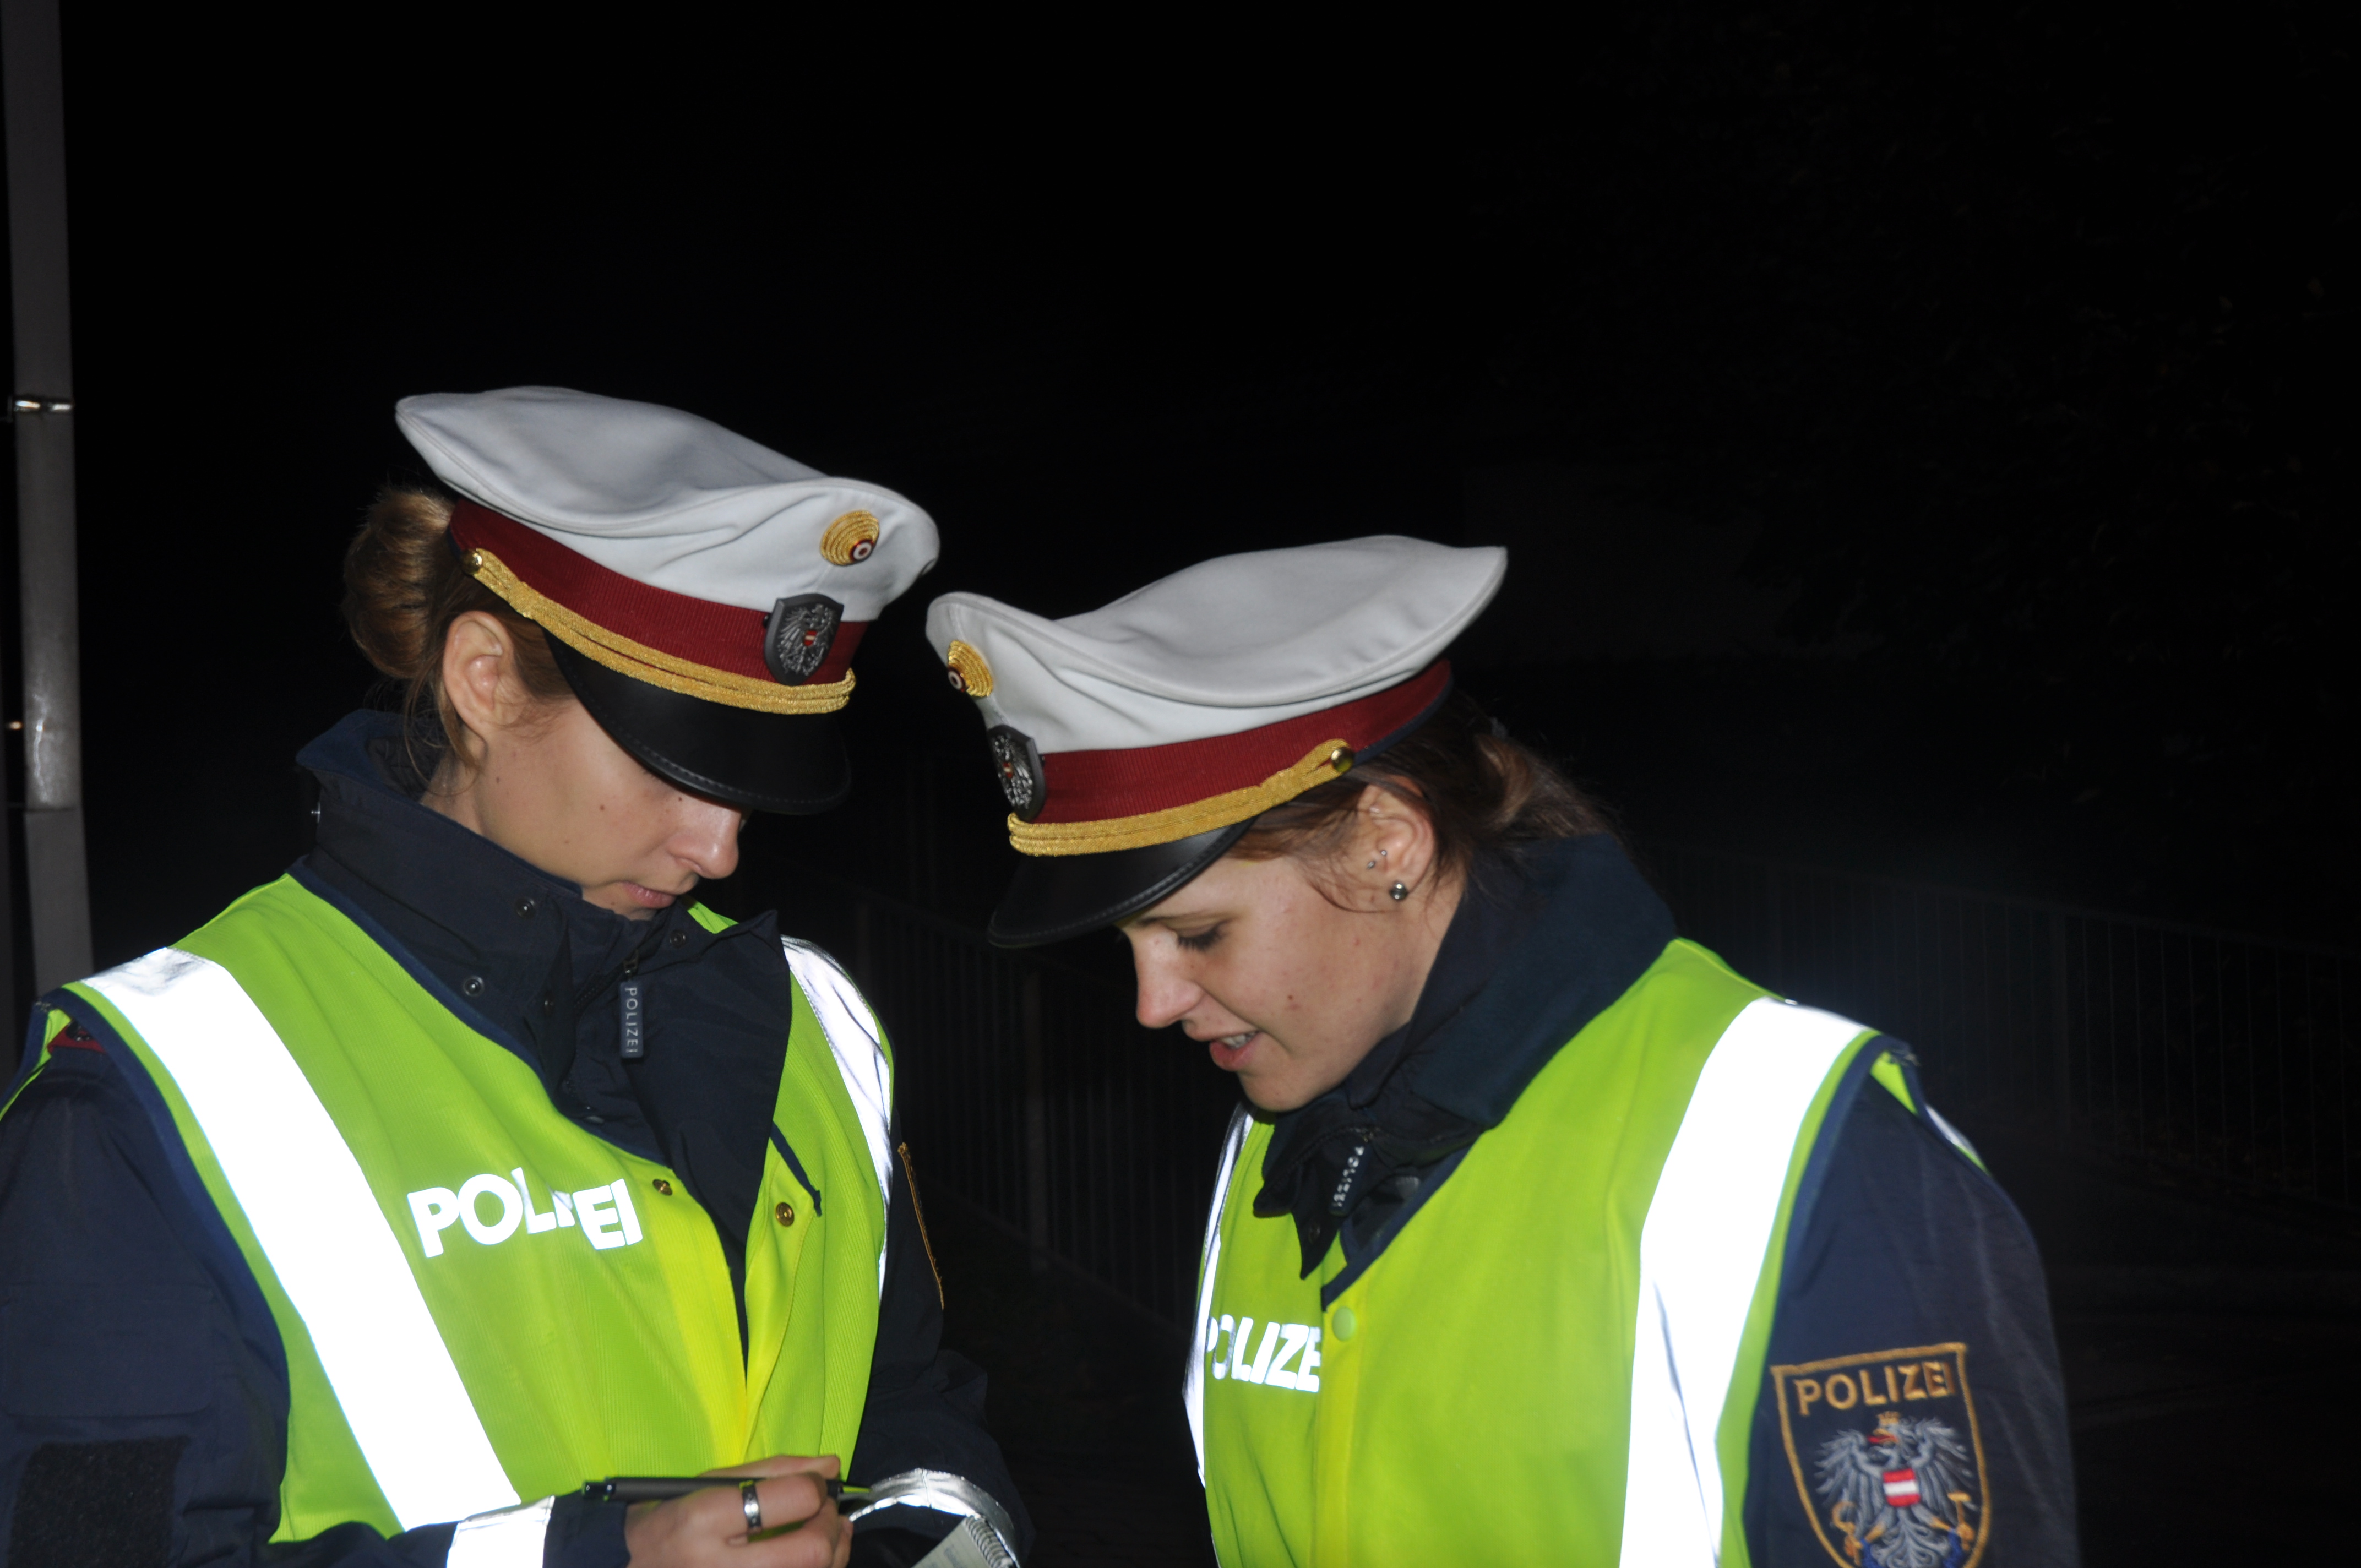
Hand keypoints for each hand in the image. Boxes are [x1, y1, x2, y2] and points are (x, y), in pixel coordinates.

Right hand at [623, 1454, 851, 1567]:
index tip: (817, 1482)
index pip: (794, 1499)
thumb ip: (774, 1471)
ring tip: (829, 1530)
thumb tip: (831, 1466)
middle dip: (832, 1523)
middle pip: (812, 1551)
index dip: (817, 1486)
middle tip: (827, 1509)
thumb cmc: (670, 1521)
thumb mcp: (710, 1483)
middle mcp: (720, 1566)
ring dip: (836, 1549)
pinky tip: (816, 1556)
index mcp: (706, 1519)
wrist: (631, 1567)